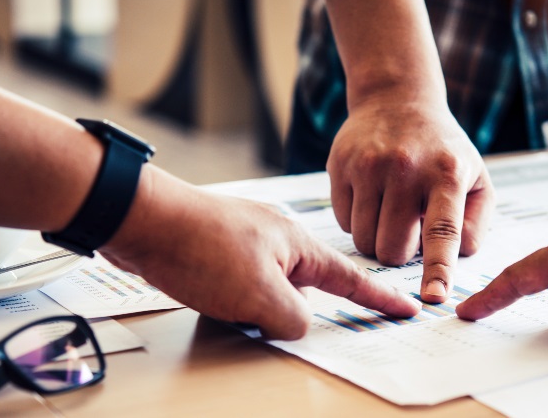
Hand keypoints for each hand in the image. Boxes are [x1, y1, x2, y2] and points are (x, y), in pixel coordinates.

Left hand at [100, 167, 420, 339]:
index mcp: (298, 244)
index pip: (351, 277)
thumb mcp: (259, 297)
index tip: (405, 307)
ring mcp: (246, 241)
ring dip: (261, 307)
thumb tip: (295, 324)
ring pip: (270, 286)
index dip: (380, 298)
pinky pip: (241, 281)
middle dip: (302, 310)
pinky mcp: (216, 248)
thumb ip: (292, 319)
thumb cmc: (200, 248)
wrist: (141, 218)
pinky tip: (219, 305)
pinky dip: (238, 299)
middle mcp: (277, 238)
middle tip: (297, 328)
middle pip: (307, 285)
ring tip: (240, 316)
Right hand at [327, 101, 494, 303]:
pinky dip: (359, 221)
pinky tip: (371, 197)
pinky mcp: (340, 166)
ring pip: (365, 242)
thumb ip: (475, 222)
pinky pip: (344, 223)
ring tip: (391, 212)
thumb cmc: (442, 150)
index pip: (443, 232)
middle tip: (409, 229)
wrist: (397, 99)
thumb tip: (457, 256)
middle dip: (401, 253)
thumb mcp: (475, 178)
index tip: (435, 298)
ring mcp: (369, 166)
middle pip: (393, 249)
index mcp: (447, 174)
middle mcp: (406, 168)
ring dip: (378, 240)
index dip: (438, 269)